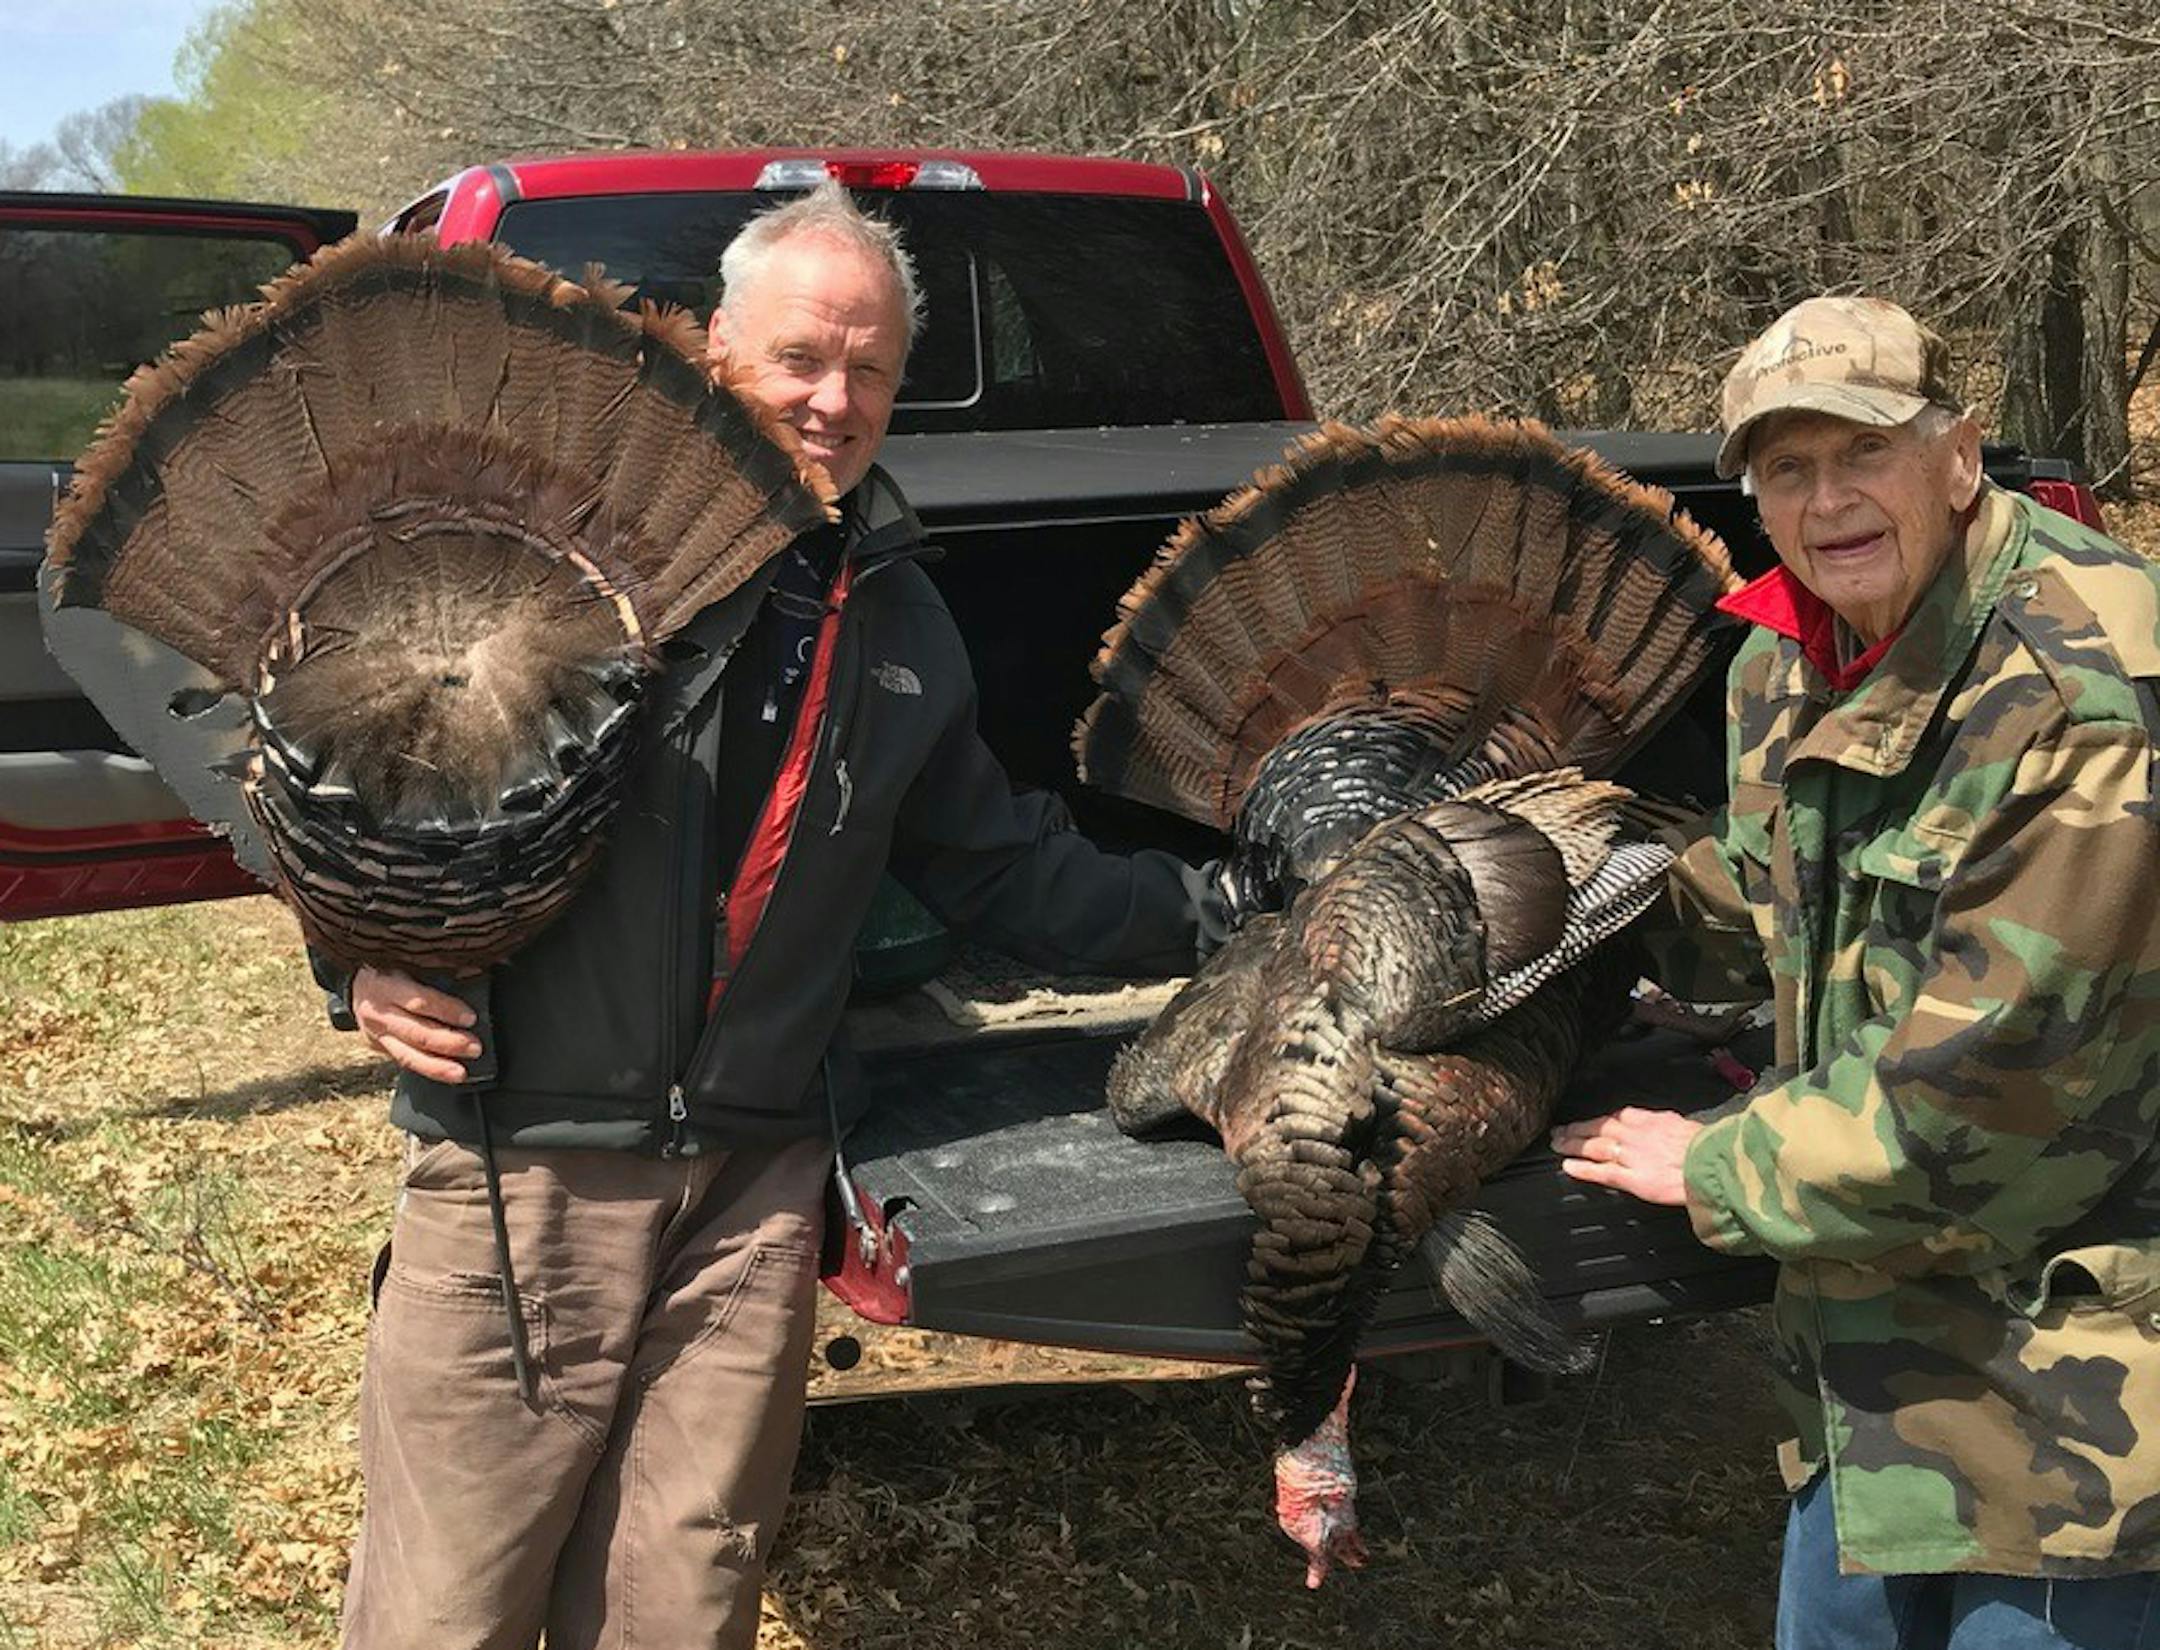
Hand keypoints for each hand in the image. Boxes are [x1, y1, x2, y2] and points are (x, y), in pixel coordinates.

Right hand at [351, 967, 479, 1084]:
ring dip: (437, 1066)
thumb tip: (473, 974)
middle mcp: (379, 1014)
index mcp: (387, 986)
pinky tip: (446, 1075)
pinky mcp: (378, 1048)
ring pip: (407, 1055)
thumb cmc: (390, 970)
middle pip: (416, 1033)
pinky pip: (404, 1062)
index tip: (470, 1018)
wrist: (355, 986)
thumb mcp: (407, 963)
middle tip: (474, 1048)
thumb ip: (436, 971)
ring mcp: (376, 1034)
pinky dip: (427, 1070)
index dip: (446, 1010)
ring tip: (460, 1072)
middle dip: (448, 1043)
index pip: (419, 1001)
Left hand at [1549, 1107, 1701, 1205]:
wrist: (1716, 1165)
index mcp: (1652, 1120)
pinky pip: (1602, 1172)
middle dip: (1578, 1128)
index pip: (1619, 1116)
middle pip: (1599, 1127)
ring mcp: (1632, 1156)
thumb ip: (1671, 1127)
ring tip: (1557, 1144)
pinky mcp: (1633, 1178)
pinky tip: (1568, 1167)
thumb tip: (1671, 1129)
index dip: (1601, 1120)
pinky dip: (1583, 1169)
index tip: (1591, 1122)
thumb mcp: (1689, 1126)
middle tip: (1560, 1129)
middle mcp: (1637, 1135)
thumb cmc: (1710, 1149)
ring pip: (1595, 1146)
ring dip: (1573, 1144)